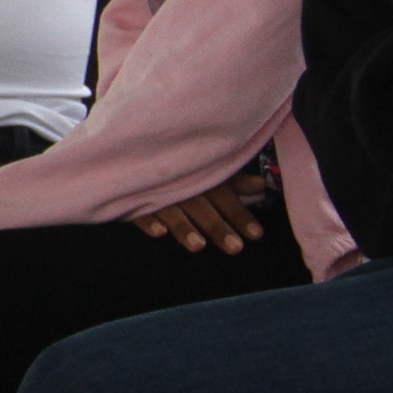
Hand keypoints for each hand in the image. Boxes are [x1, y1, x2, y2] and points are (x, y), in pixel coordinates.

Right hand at [135, 172, 272, 255]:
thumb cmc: (175, 163)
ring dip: (185, 227)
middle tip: (235, 248)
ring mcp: (154, 191)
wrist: (130, 144)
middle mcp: (180, 184)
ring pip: (171, 211)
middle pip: (201, 207)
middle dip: (218, 227)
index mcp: (200, 175)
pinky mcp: (130, 197)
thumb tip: (262, 185)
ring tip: (198, 246)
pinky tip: (159, 233)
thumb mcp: (206, 167)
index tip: (256, 234)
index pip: (224, 195)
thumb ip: (232, 180)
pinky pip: (138, 210)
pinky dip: (148, 221)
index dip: (240, 214)